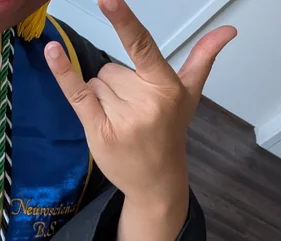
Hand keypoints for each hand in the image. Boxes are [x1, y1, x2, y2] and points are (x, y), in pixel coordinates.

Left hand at [45, 0, 236, 203]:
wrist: (156, 179)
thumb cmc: (170, 131)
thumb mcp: (189, 95)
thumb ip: (203, 58)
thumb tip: (228, 29)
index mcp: (166, 86)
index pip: (142, 46)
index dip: (125, 21)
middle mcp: (145, 101)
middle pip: (110, 69)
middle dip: (116, 86)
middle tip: (133, 111)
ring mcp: (121, 117)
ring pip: (95, 83)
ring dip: (101, 98)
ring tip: (121, 120)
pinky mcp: (98, 130)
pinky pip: (76, 92)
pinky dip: (63, 72)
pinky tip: (52, 53)